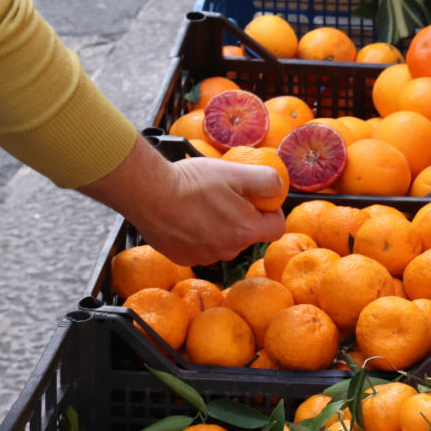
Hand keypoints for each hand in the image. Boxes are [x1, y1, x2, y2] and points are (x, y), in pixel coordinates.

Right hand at [78, 133, 285, 265]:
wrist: (149, 194)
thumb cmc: (191, 182)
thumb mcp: (234, 172)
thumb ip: (265, 180)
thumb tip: (280, 187)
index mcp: (245, 231)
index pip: (277, 227)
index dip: (270, 209)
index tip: (255, 196)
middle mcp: (227, 250)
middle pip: (248, 233)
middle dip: (242, 214)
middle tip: (224, 192)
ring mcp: (204, 257)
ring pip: (224, 239)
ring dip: (219, 223)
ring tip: (200, 201)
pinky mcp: (183, 258)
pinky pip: (201, 245)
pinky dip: (198, 231)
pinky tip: (185, 213)